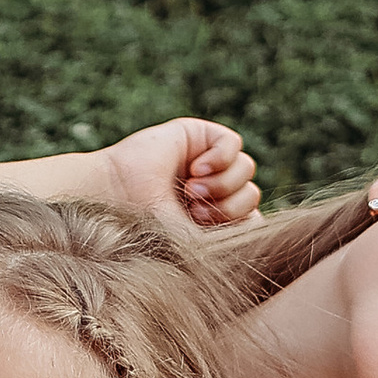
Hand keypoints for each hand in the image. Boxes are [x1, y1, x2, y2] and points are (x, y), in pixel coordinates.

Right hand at [101, 116, 259, 228]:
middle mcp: (211, 189)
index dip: (240, 223)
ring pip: (246, 169)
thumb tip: (262, 225)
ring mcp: (206, 161)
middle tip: (194, 210)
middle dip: (229, 205)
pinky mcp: (198, 135)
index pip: (251, 217)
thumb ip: (232, 238)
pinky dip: (221, 158)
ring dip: (223, 184)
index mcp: (211, 216)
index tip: (207, 230)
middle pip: (251, 194)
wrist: (115, 199)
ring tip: (191, 189)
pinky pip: (233, 142)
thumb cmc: (148, 226)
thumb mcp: (196, 242)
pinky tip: (197, 168)